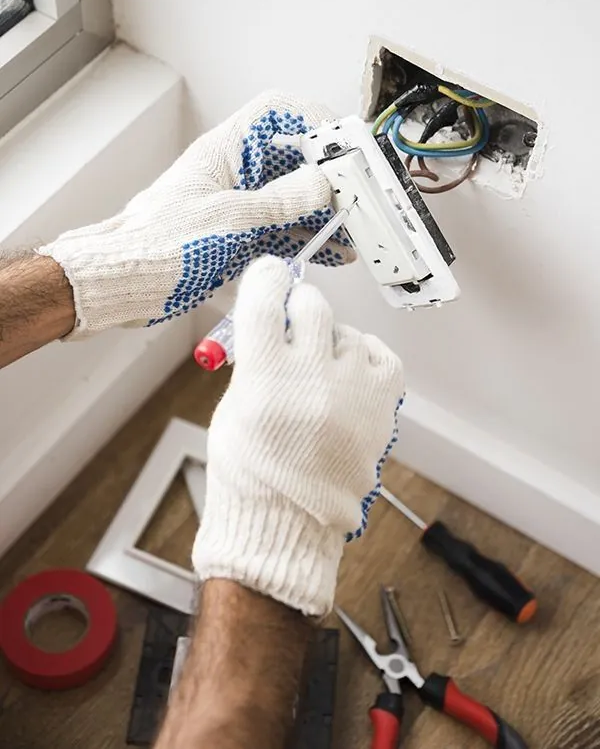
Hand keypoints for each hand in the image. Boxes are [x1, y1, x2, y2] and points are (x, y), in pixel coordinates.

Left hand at [38, 92, 353, 335]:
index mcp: (225, 151)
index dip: (314, 121)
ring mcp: (236, 206)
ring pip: (291, 199)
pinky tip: (331, 251)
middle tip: (356, 198)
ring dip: (324, 213)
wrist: (122, 283)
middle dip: (328, 178)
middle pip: (292, 161)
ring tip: (351, 231)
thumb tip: (322, 184)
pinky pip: (281, 231)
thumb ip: (282, 201)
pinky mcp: (235, 237)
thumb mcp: (232, 219)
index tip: (344, 146)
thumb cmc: (157, 245)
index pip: (277, 115)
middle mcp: (233, 174)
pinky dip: (308, 239)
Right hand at [192, 256, 404, 616]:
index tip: (269, 277)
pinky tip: (350, 374)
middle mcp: (311, 379)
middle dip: (299, 308)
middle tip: (294, 327)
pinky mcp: (381, 405)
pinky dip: (364, 357)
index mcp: (264, 379)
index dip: (265, 279)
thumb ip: (254, 361)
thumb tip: (271, 319)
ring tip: (321, 374)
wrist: (291, 521)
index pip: (265, 299)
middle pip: (311, 304)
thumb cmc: (253, 469)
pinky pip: (379, 354)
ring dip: (330, 343)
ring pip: (345, 331)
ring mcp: (352, 391)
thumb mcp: (234, 409)